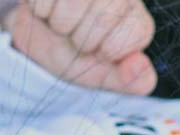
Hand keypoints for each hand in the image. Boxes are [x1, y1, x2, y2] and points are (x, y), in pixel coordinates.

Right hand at [0, 0, 156, 94]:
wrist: (38, 41)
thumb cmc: (75, 55)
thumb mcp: (104, 76)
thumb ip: (133, 81)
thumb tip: (141, 65)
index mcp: (137, 20)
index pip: (135, 32)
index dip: (109, 50)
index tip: (99, 52)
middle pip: (103, 18)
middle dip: (82, 39)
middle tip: (76, 39)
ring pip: (75, 2)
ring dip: (60, 23)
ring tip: (61, 25)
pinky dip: (42, 9)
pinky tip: (49, 11)